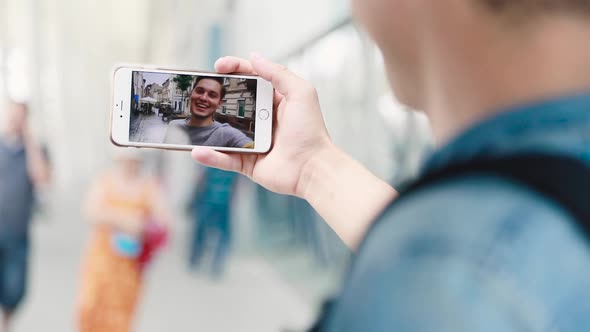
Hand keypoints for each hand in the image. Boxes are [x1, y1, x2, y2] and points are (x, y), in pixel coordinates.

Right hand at [191, 54, 333, 196]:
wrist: (312, 168)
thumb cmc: (310, 131)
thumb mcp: (301, 93)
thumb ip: (278, 73)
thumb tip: (254, 57)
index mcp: (275, 101)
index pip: (251, 79)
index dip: (235, 69)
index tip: (218, 66)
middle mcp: (262, 120)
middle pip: (233, 103)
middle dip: (215, 96)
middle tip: (199, 90)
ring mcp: (253, 141)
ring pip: (224, 131)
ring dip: (207, 126)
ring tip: (191, 118)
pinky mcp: (248, 163)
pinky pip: (225, 158)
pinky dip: (210, 156)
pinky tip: (197, 150)